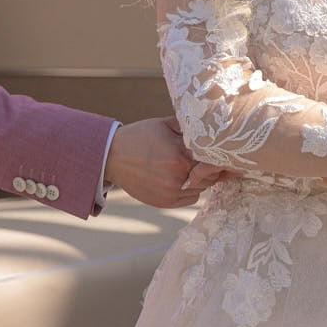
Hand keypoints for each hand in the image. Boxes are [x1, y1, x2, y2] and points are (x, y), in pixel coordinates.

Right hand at [105, 117, 220, 208]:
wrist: (112, 157)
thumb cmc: (139, 137)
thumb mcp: (164, 124)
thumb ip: (188, 127)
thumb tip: (210, 127)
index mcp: (180, 156)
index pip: (212, 159)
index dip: (214, 154)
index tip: (211, 149)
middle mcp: (178, 177)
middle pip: (210, 176)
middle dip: (207, 167)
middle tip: (198, 158)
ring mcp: (172, 193)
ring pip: (201, 188)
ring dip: (199, 179)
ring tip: (186, 167)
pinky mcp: (166, 202)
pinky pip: (190, 198)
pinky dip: (190, 190)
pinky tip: (179, 178)